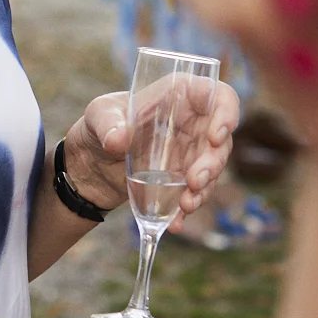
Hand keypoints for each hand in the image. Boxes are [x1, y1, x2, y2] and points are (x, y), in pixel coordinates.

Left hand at [61, 84, 239, 219]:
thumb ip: (107, 123)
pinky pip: (197, 192)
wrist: (91, 164)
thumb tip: (118, 140)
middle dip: (213, 163)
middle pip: (221, 139)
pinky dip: (189, 207)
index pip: (218, 96)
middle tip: (194, 181)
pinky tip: (176, 221)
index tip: (216, 137)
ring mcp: (191, 152)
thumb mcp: (97, 116)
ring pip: (213, 168)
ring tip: (186, 205)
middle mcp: (193, 122)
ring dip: (205, 189)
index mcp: (180, 96)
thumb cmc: (99, 125)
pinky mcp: (184, 178)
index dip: (226, 114)